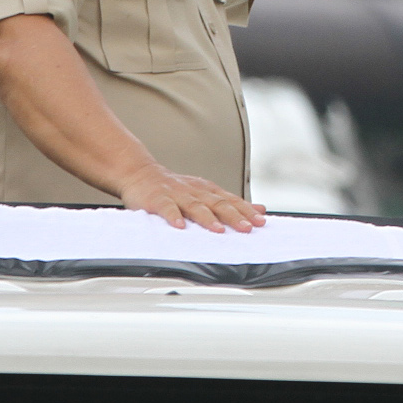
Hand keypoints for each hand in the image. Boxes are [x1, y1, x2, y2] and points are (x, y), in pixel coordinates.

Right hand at [120, 164, 265, 232]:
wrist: (141, 173)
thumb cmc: (175, 188)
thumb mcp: (206, 192)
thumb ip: (231, 202)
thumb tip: (259, 209)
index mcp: (208, 191)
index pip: (232, 201)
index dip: (246, 211)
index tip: (261, 221)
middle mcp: (196, 191)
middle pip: (218, 203)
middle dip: (234, 216)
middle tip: (247, 227)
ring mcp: (177, 194)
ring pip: (195, 206)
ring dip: (208, 218)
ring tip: (218, 230)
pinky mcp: (158, 199)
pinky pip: (167, 208)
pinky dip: (173, 216)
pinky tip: (179, 226)